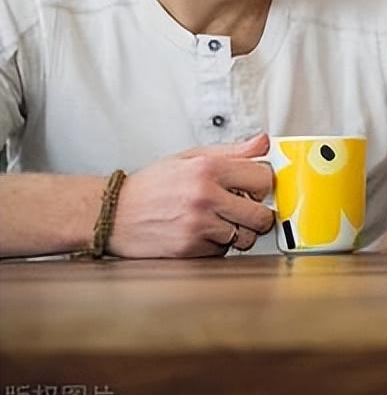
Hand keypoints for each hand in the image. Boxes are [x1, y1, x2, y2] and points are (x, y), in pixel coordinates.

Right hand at [109, 134, 275, 257]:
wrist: (112, 213)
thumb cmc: (151, 186)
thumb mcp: (191, 157)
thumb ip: (233, 151)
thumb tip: (263, 143)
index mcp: (208, 169)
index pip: (264, 179)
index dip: (262, 185)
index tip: (254, 188)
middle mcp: (205, 197)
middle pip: (261, 215)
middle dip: (256, 215)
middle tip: (242, 210)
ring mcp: (198, 225)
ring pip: (245, 237)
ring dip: (237, 232)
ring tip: (218, 222)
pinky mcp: (190, 249)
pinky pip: (222, 252)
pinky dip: (216, 246)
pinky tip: (200, 233)